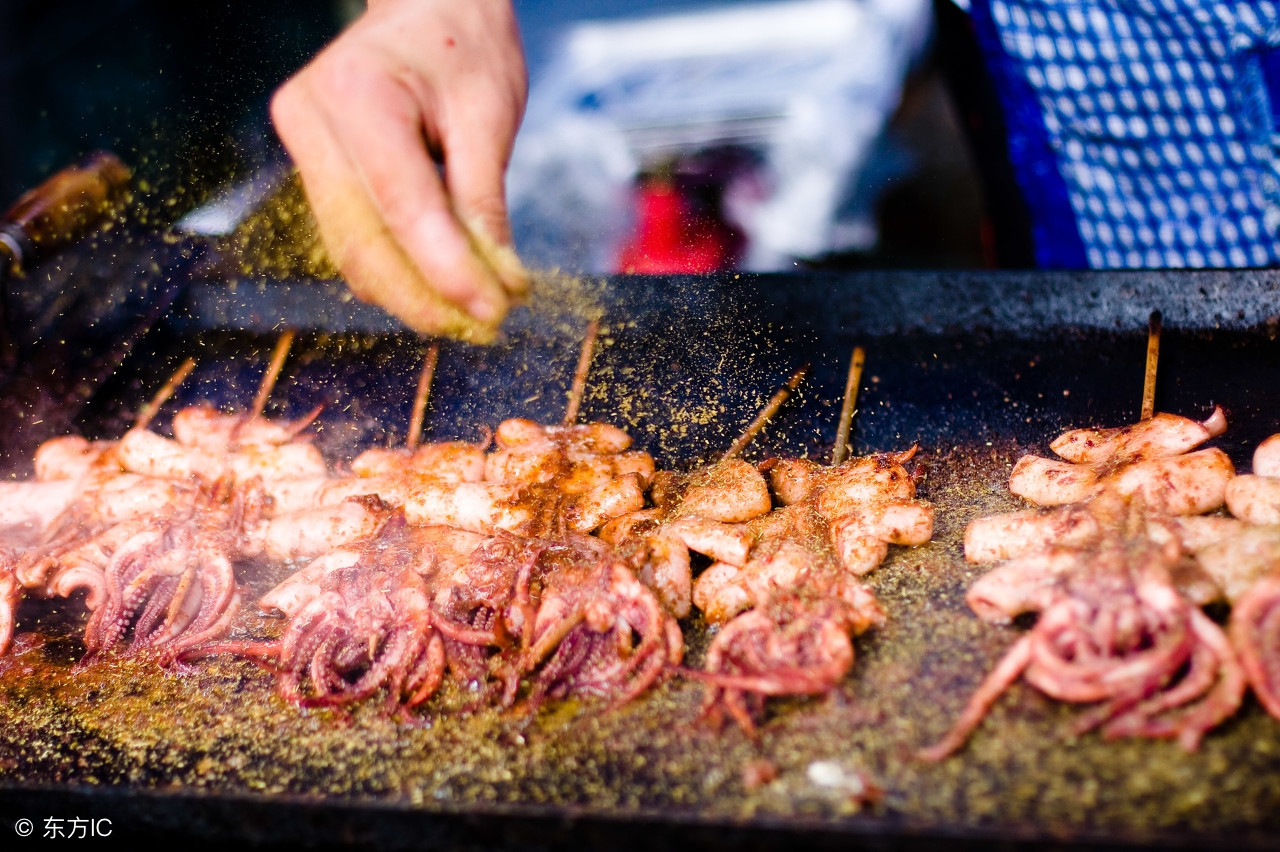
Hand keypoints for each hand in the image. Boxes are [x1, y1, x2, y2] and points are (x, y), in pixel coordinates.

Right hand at [271, 0, 528, 340]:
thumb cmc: (463, 43)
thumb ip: (484, 200)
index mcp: (357, 94)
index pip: (403, 207)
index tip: (494, 311)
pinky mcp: (311, 166)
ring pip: (351, 252)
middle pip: (364, 243)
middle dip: (426, 298)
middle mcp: (311, 119)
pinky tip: (441, 286)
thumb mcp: (490, 113)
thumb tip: (497, 282)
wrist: (425, 5)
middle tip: (486, 326)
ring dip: (411, 294)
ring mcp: (302, 143)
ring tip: (472, 312)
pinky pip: (350, 238)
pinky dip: (396, 271)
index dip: (448, 271)